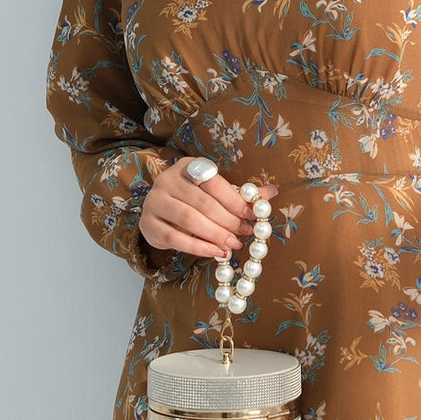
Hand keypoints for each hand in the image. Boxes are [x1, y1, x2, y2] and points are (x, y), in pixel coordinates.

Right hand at [139, 157, 278, 258]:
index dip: (236, 200)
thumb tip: (271, 192)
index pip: (214, 182)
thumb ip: (240, 194)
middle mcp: (167, 180)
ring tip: (234, 245)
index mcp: (187, 167)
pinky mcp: (148, 225)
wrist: (160, 215)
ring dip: (216, 234)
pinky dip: (199, 247)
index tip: (254, 216)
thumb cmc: (194, 202)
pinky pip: (176, 239)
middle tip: (246, 234)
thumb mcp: (216, 194)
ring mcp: (155, 202)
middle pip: (203, 202)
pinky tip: (216, 252)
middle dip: (229, 220)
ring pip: (189, 220)